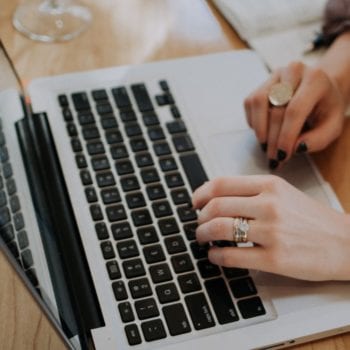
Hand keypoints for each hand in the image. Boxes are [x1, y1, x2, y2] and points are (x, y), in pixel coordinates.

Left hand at [192, 175, 349, 280]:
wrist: (347, 242)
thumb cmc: (313, 219)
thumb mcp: (284, 193)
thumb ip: (253, 192)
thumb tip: (216, 198)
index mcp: (270, 185)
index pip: (221, 183)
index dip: (201, 193)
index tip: (195, 203)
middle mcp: (269, 204)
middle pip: (216, 206)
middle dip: (199, 218)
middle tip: (198, 224)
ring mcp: (272, 231)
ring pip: (219, 228)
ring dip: (202, 234)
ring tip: (202, 239)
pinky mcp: (275, 258)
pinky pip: (231, 255)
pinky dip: (215, 256)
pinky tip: (215, 256)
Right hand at [244, 61, 345, 168]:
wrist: (319, 90)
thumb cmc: (325, 109)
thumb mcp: (332, 126)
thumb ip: (319, 139)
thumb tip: (296, 147)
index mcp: (315, 80)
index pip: (295, 110)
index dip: (286, 136)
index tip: (283, 155)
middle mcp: (293, 72)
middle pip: (275, 110)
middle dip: (273, 139)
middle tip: (274, 158)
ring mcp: (275, 76)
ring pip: (258, 103)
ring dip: (260, 130)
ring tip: (266, 146)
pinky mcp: (262, 83)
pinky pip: (250, 104)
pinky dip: (254, 122)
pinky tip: (264, 132)